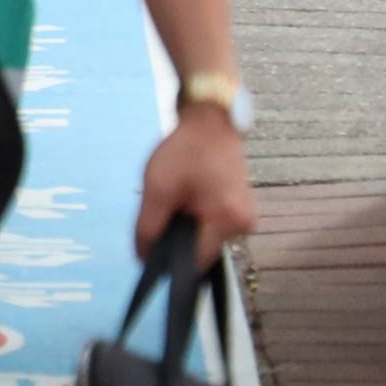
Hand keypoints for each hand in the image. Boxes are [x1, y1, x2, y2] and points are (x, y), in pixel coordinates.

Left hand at [134, 108, 256, 265]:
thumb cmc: (185, 151)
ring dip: (184, 229)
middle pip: (200, 251)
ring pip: (204, 239)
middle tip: (157, 217)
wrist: (211, 123)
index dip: (169, 262)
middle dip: (175, 241)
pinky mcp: (238, 211)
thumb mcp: (158, 188)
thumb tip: (142, 257)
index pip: (195, 262)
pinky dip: (193, 220)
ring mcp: (243, 219)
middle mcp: (242, 227)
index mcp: (227, 222)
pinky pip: (210, 227)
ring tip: (171, 204)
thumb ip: (149, 226)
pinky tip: (181, 202)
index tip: (149, 253)